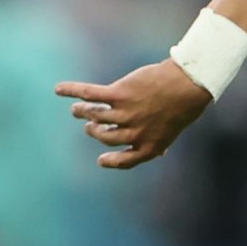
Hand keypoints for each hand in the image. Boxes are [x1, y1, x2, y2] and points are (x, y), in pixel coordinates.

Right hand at [54, 59, 211, 169]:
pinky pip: (90, 94)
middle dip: (94, 131)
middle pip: (105, 136)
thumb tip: (160, 154)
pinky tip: (59, 90)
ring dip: (83, 112)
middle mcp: (134, 133)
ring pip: (95, 116)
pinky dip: (73, 91)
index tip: (100, 160)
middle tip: (89, 125)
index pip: (125, 161)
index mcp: (148, 146)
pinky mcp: (118, 94)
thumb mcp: (173, 129)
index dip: (111, 161)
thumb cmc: (183, 105)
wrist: (188, 84)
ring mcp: (125, 114)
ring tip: (78, 110)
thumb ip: (160, 142)